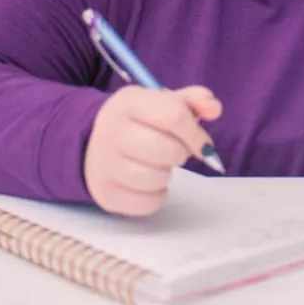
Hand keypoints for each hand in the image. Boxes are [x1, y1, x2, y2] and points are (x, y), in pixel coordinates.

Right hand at [83, 86, 221, 215]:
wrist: (89, 144)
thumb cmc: (135, 122)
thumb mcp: (158, 101)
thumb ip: (191, 101)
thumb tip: (214, 108)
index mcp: (128, 102)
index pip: (174, 114)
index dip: (195, 131)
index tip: (199, 141)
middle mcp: (111, 130)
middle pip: (169, 150)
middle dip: (180, 153)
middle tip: (172, 150)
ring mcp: (104, 164)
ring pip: (159, 178)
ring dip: (166, 174)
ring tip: (155, 163)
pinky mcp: (106, 194)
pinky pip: (149, 203)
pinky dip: (156, 195)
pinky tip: (146, 182)